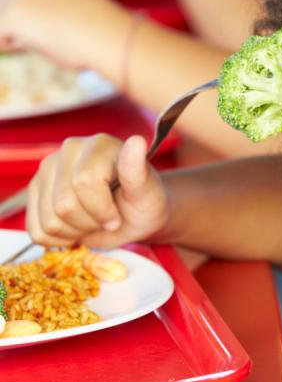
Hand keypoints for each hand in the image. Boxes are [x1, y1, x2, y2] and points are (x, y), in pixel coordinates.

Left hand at [0, 0, 125, 68]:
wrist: (107, 34)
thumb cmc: (99, 27)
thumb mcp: (74, 4)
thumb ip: (52, 4)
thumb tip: (37, 20)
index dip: (31, 7)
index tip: (51, 21)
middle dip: (21, 17)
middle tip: (45, 34)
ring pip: (2, 16)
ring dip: (16, 30)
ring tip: (41, 41)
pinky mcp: (11, 15)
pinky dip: (9, 45)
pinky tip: (31, 48)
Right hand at [27, 134, 169, 249]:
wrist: (133, 215)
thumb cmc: (143, 202)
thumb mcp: (147, 191)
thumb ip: (138, 170)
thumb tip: (137, 141)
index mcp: (99, 145)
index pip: (84, 182)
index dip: (102, 210)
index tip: (117, 216)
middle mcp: (69, 150)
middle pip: (64, 205)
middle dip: (90, 223)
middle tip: (106, 218)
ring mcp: (48, 170)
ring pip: (50, 221)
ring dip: (75, 232)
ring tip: (92, 220)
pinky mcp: (34, 191)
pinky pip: (36, 231)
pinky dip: (58, 240)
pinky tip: (76, 226)